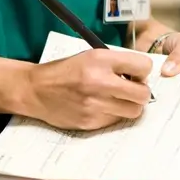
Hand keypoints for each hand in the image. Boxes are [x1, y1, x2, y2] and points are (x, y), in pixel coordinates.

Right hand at [24, 48, 152, 130]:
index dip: (142, 71)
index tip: (135, 74)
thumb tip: (142, 76)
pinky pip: (115, 120)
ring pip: (133, 111)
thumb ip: (116, 64)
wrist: (36, 90)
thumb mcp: (89, 56)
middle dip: (142, 92)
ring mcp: (95, 105)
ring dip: (130, 105)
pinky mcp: (90, 122)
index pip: (143, 66)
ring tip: (117, 99)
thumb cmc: (64, 72)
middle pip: (143, 94)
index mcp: (100, 60)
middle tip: (132, 90)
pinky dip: (113, 114)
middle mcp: (99, 82)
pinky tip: (100, 106)